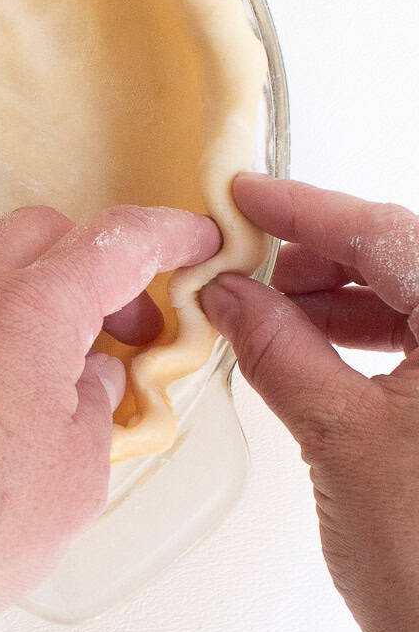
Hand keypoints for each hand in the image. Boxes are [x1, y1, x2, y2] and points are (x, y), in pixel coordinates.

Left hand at [0, 203, 220, 631]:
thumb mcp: (75, 476)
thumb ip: (97, 406)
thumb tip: (94, 373)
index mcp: (28, 310)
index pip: (113, 240)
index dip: (167, 233)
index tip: (201, 241)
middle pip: (43, 235)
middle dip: (97, 264)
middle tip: (130, 327)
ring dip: (41, 296)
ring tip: (68, 372)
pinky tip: (7, 391)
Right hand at [200, 175, 418, 631]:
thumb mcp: (339, 436)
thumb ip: (280, 347)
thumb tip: (230, 291)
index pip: (391, 236)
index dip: (309, 209)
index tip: (246, 195)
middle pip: (411, 260)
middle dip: (326, 256)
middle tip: (251, 267)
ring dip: (347, 298)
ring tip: (274, 317)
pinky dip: (374, 338)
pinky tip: (317, 354)